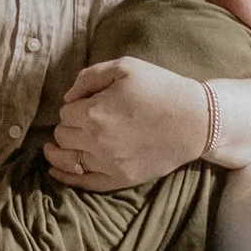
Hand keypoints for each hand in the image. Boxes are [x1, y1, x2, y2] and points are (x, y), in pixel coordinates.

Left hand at [43, 57, 207, 191]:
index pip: (65, 113)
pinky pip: (84, 183)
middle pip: (63, 136)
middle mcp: (97, 141)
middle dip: (68, 126)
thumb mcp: (125, 67)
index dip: (74, 106)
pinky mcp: (120, 179)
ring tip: (54, 146)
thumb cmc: (161, 89)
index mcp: (94, 112)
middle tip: (82, 120)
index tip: (87, 103)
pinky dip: (66, 177)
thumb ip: (90, 77)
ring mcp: (108, 164)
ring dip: (60, 150)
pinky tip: (57, 171)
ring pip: (67, 160)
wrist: (196, 120)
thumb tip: (68, 97)